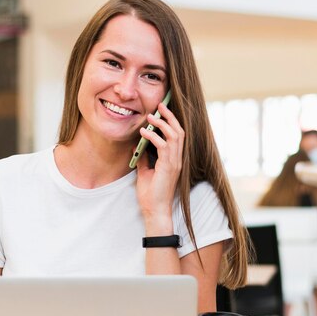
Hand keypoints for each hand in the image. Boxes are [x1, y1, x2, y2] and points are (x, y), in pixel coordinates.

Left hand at [135, 101, 184, 225]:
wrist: (155, 210)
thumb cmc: (151, 195)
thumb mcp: (144, 172)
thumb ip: (143, 158)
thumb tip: (136, 146)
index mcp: (174, 159)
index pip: (177, 135)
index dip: (171, 121)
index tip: (161, 111)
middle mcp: (177, 159)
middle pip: (179, 131)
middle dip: (170, 116)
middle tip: (160, 105)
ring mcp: (175, 163)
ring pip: (175, 135)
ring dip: (163, 123)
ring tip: (151, 116)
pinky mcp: (169, 167)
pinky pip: (164, 146)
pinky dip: (154, 136)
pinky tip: (144, 132)